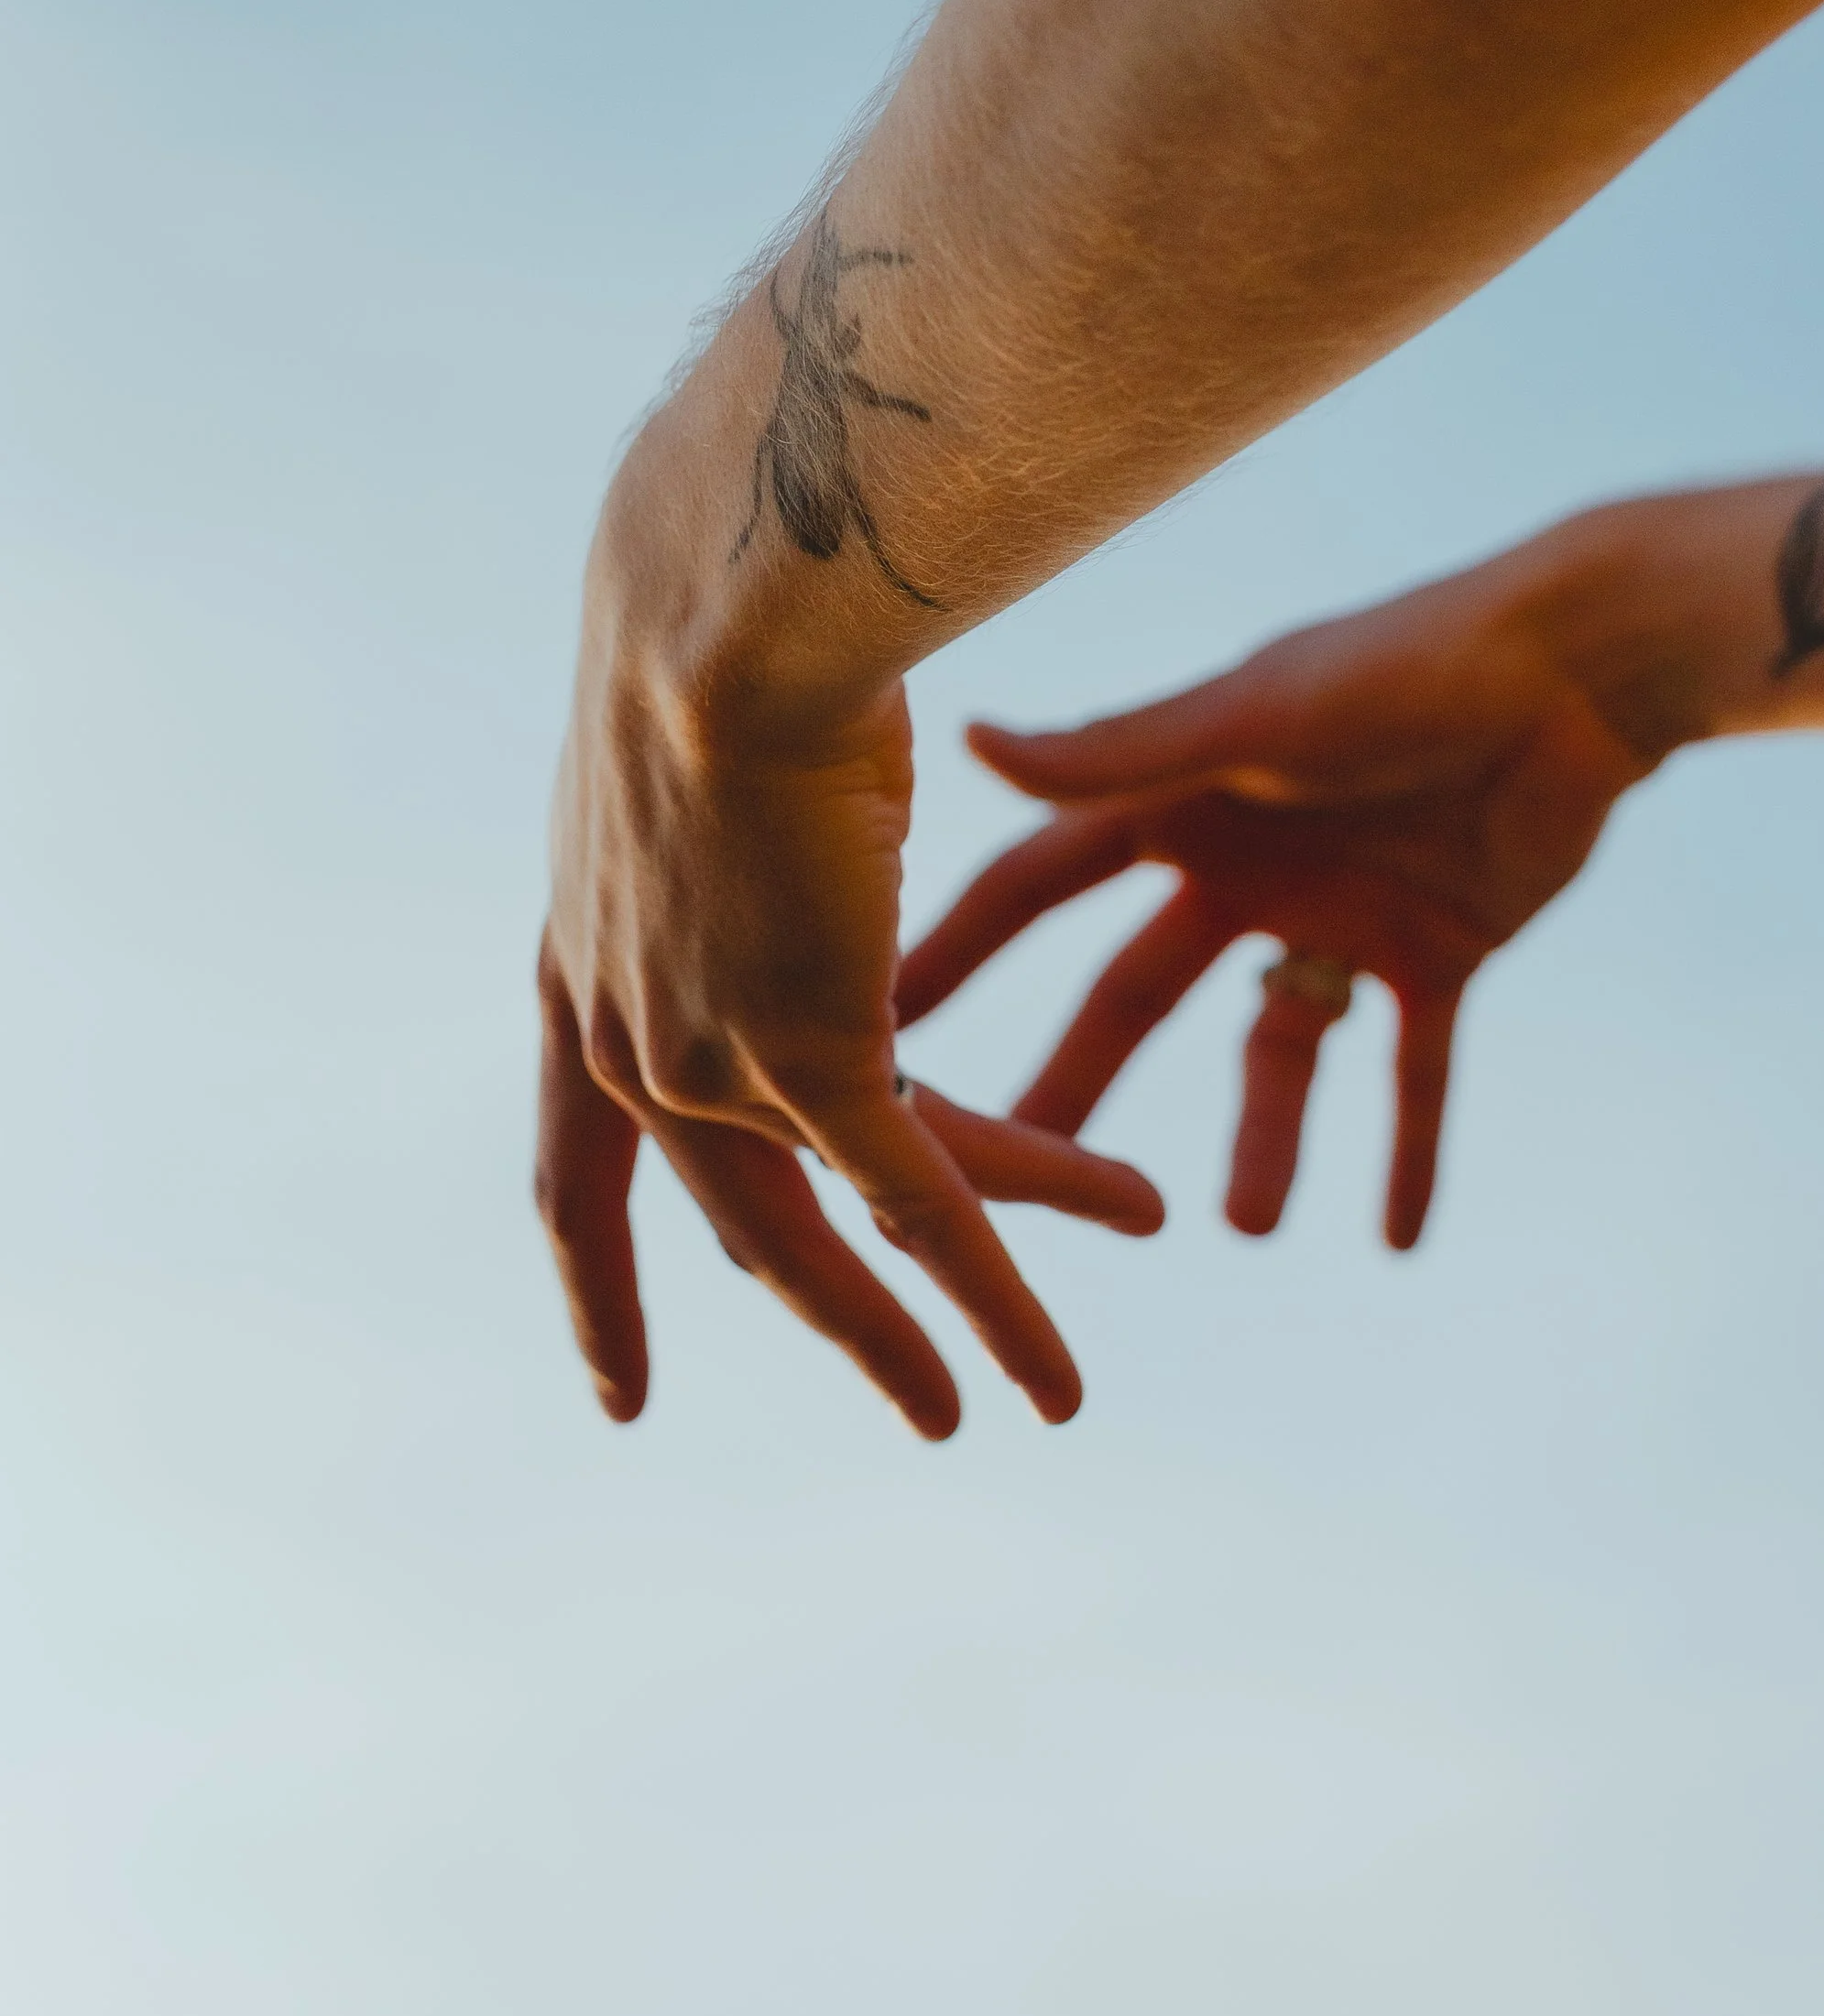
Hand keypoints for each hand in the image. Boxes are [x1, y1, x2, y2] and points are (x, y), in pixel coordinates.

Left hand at [536, 442, 1161, 1439]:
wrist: (729, 609)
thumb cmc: (731, 626)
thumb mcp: (716, 756)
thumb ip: (758, 842)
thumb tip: (831, 824)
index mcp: (584, 974)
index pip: (577, 1177)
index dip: (600, 1290)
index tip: (620, 1388)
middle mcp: (634, 1040)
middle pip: (746, 1224)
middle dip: (835, 1319)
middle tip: (910, 1406)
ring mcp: (718, 1064)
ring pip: (861, 1215)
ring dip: (958, 1309)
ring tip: (1045, 1393)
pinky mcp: (821, 1058)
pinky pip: (928, 1205)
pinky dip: (1002, 1294)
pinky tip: (1054, 1366)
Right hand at [895, 536, 1672, 1246]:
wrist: (1584, 667)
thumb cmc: (1410, 664)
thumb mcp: (1255, 717)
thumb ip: (1120, 751)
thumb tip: (966, 740)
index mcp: (1182, 797)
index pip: (1041, 888)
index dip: (962, 954)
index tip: (884, 1029)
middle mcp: (1245, 860)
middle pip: (1138, 993)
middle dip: (1080, 1084)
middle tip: (1021, 1190)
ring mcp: (1338, 910)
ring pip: (1278, 1051)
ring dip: (1265, 1141)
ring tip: (1250, 1232)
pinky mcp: (1438, 947)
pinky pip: (1413, 1069)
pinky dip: (1410, 1147)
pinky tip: (1397, 1239)